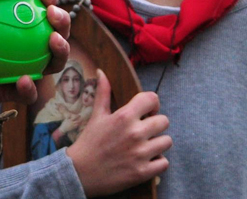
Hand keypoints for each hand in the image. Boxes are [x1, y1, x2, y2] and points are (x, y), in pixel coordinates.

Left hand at [0, 0, 70, 114]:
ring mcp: (21, 70)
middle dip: (63, 23)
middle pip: (55, 35)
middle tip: (52, 15)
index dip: (48, 0)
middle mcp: (23, 49)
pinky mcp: (12, 93)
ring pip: (52, 63)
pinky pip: (28, 93)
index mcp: (12, 28)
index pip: (37, 11)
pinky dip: (30, 87)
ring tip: (52, 42)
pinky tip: (23, 78)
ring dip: (60, 52)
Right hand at [66, 70, 171, 197]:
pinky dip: (158, 162)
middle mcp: (135, 133)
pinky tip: (146, 160)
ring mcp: (140, 153)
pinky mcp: (142, 172)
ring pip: (167, 141)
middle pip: (164, 121)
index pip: (153, 99)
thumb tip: (102, 72)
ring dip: (158, 144)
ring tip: (146, 146)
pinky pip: (164, 163)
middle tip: (145, 131)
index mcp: (124, 116)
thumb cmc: (88, 143)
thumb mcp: (96, 116)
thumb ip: (103, 93)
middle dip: (155, 125)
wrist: (78, 173)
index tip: (146, 112)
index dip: (152, 104)